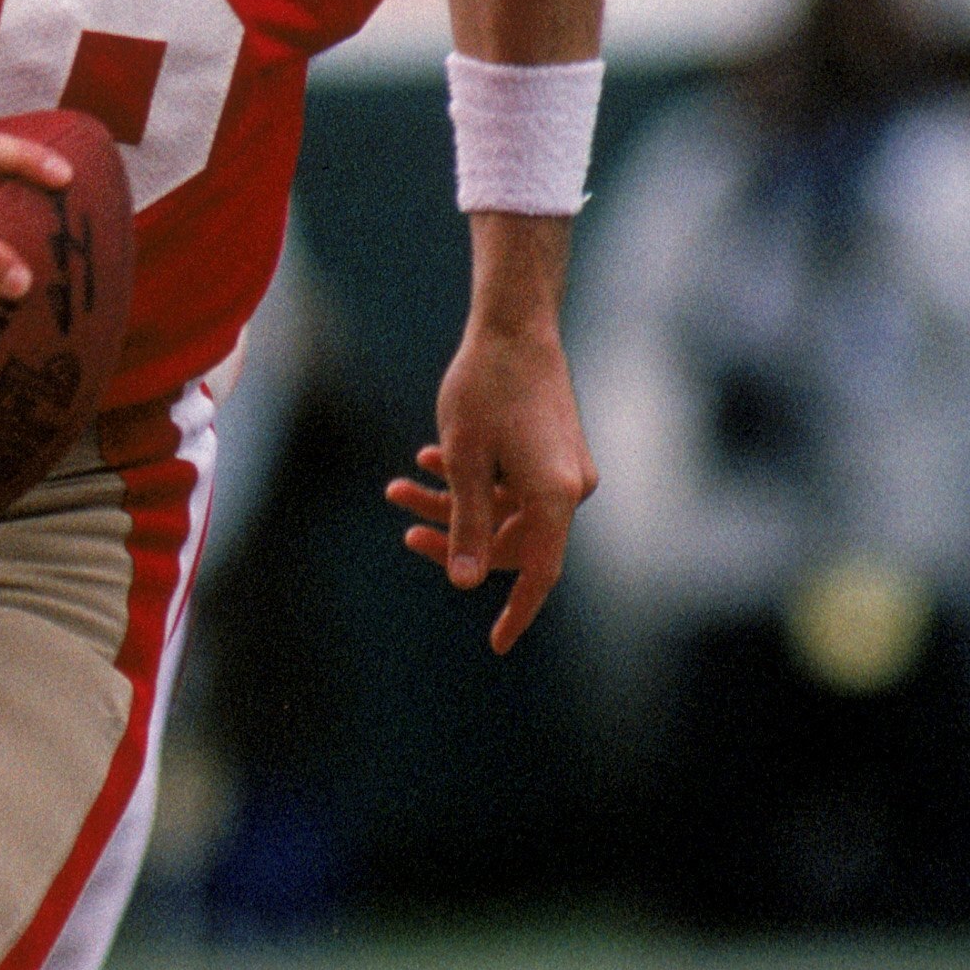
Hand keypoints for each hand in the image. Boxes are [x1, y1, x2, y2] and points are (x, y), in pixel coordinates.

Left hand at [385, 317, 596, 655]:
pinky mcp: (554, 453)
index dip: (517, 613)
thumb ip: (465, 524)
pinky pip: (512, 486)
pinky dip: (472, 481)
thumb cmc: (484, 387)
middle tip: (402, 527)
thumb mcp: (463, 460)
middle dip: (454, 536)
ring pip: (503, 511)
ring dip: (452, 504)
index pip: (539, 573)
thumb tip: (466, 584)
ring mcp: (565, 470)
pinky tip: (428, 461)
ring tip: (398, 488)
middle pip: (512, 542)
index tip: (496, 646)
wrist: (513, 324)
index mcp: (556, 496)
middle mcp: (571, 489)